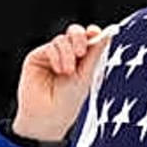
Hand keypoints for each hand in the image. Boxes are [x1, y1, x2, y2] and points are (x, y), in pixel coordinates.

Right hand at [14, 24, 108, 143]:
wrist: (47, 114)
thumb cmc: (68, 100)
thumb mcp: (86, 75)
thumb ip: (95, 53)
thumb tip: (109, 33)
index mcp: (83, 60)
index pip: (89, 39)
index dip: (92, 33)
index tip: (95, 32)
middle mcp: (68, 55)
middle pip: (75, 33)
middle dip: (79, 38)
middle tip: (81, 52)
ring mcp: (52, 55)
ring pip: (62, 39)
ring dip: (67, 53)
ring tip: (67, 72)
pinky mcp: (38, 57)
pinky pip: (50, 47)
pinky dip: (56, 56)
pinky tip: (58, 70)